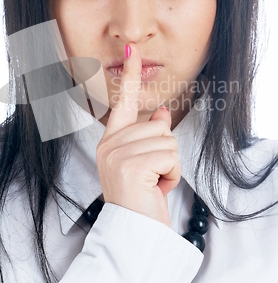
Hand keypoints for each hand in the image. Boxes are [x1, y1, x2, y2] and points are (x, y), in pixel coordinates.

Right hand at [96, 43, 180, 225]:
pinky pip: (170, 156)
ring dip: (170, 165)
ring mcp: (118, 154)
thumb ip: (150, 135)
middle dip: (166, 152)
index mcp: (111, 141)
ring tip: (154, 183)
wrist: (132, 232)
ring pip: (167, 140)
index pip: (124, 102)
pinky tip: (157, 188)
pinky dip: (172, 175)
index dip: (131, 75)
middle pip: (159, 125)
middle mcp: (110, 144)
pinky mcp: (131, 165)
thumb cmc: (139, 198)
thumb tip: (163, 112)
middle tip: (152, 176)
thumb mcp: (145, 162)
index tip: (132, 50)